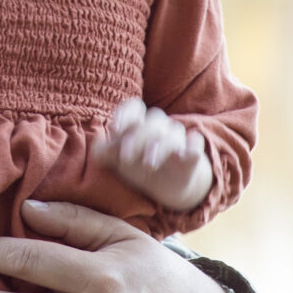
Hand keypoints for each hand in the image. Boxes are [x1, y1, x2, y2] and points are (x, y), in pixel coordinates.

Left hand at [90, 97, 212, 211]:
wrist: (166, 186)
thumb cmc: (136, 165)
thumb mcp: (117, 161)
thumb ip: (104, 153)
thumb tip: (96, 152)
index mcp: (138, 124)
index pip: (134, 107)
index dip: (125, 114)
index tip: (115, 129)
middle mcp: (158, 127)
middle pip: (150, 122)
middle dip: (136, 139)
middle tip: (124, 158)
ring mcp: (177, 139)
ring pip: (172, 132)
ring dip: (159, 146)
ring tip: (148, 165)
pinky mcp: (192, 153)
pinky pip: (196, 144)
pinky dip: (191, 147)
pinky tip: (181, 155)